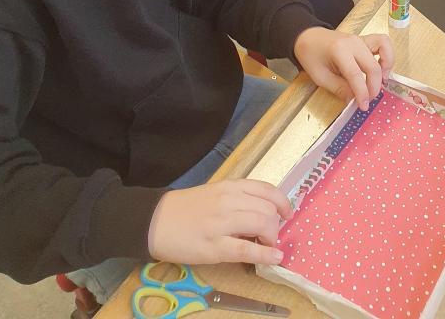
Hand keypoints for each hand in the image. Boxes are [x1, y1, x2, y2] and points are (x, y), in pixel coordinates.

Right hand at [148, 180, 290, 266]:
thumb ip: (237, 199)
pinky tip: (274, 258)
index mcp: (230, 187)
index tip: (287, 213)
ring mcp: (222, 224)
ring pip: (262, 225)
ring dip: (272, 238)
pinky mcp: (215, 247)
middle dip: (276, 225)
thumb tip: (262, 212)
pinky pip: (247, 250)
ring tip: (268, 245)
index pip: (267, 190)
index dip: (282, 203)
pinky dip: (266, 254)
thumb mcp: (215, 194)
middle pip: (268, 210)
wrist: (157, 220)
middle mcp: (229, 201)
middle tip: (271, 235)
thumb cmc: (187, 208)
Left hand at [294, 26, 393, 109]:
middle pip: (372, 66)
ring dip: (386, 67)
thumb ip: (339, 88)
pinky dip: (388, 56)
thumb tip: (355, 100)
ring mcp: (361, 39)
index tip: (363, 107)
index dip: (362, 93)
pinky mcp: (365, 39)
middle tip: (368, 99)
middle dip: (373, 87)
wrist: (308, 36)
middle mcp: (353, 42)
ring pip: (384, 49)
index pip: (355, 74)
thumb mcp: (320, 76)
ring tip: (381, 82)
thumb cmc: (311, 56)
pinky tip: (382, 69)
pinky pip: (383, 43)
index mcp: (339, 50)